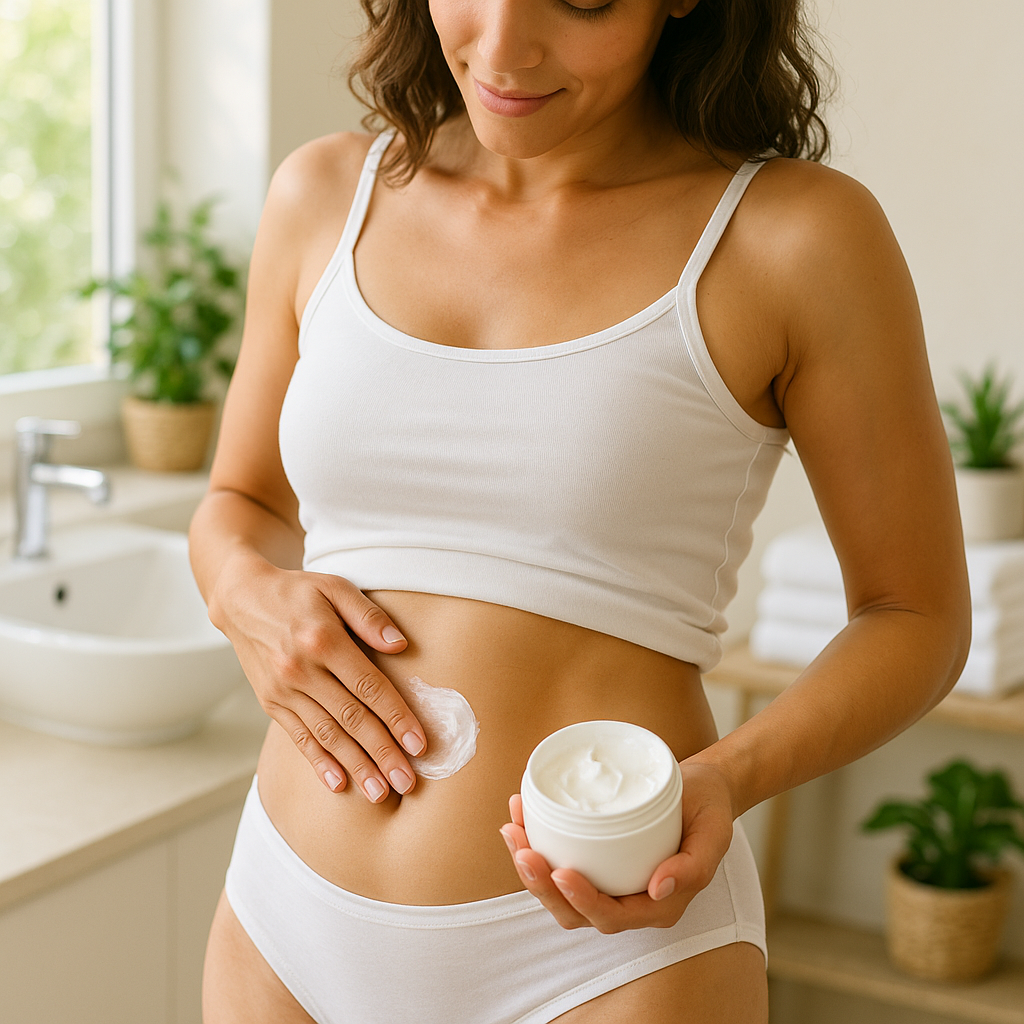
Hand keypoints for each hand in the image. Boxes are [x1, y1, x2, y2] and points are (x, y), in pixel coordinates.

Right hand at [210, 553, 426, 801]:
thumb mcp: (335, 587)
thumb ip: (369, 616)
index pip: (369, 687)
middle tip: (408, 782)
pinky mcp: (271, 702)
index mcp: (323, 640)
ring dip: (356, 766)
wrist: (241, 598)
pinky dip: (319, 762)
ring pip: (327, 735)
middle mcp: (301, 670)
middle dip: (382, 753)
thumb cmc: (298, 591)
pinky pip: (299, 737)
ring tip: (381, 792)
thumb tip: (400, 644)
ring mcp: (283, 690)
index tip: (420, 744)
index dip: (397, 717)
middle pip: (351, 719)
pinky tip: (339, 783)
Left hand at [499, 762, 734, 932]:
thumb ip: (693, 866)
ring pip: (558, 890)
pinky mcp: (593, 858)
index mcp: (656, 905)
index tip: (561, 872)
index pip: (610, 916)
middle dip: (542, 887)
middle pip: (574, 911)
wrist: (701, 788)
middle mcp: (627, 900)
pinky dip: (534, 841)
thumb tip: (659, 888)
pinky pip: (557, 859)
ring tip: (512, 831)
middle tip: (524, 851)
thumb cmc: (708, 812)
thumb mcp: (714, 835)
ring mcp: (607, 881)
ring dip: (529, 865)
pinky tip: (519, 815)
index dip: (582, 901)